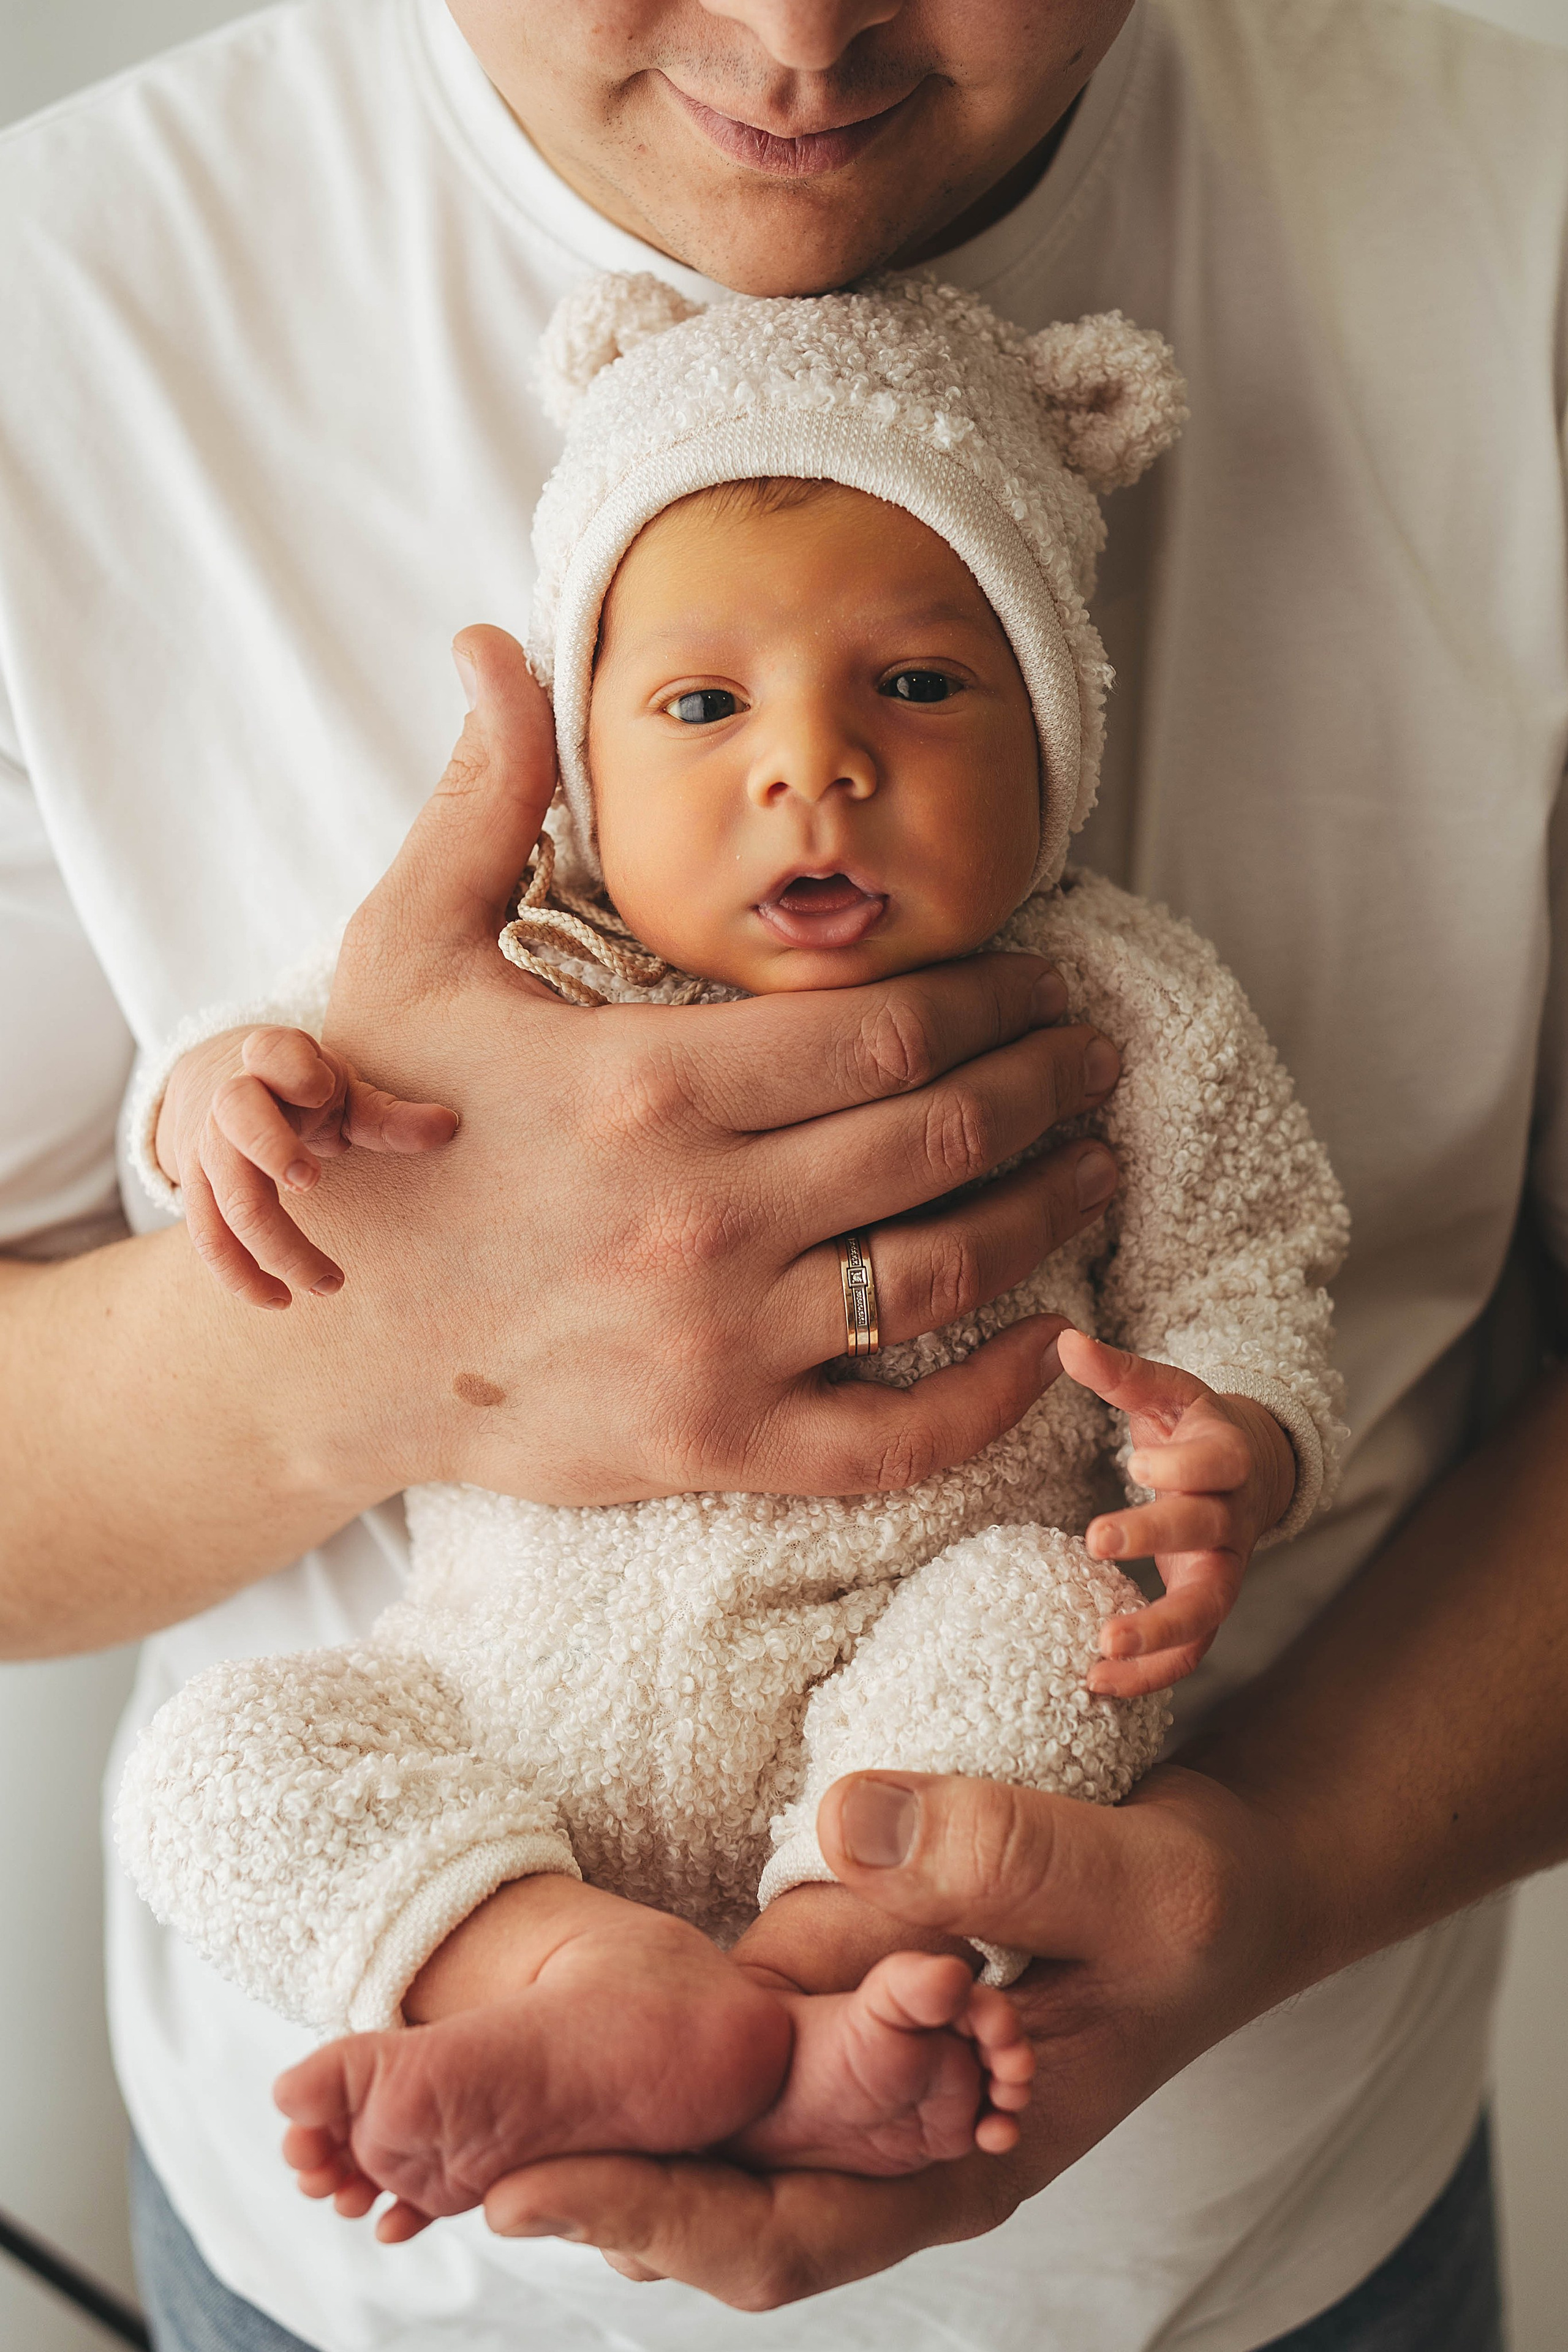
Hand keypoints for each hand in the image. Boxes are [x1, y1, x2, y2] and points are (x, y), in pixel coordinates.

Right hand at [155, 1027, 458, 1307]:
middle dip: (272, 1150)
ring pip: (227, 1198)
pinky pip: (208, 1237)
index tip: (321, 1090)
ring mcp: (207, 1148)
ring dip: (273, 1246)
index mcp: (270, 1059)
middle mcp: (228, 1100)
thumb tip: (449, 1126)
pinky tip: (278, 1299)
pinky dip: (239, 1274)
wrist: (223, 1087)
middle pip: (238, 1123)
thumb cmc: (303, 1090)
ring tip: (328, 1284)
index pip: (271, 1052)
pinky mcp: (196, 1190)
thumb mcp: (345, 1090)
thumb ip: (390, 1114)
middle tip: (313, 1183)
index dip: (292, 1070)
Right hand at [291, 624, 1123, 1504]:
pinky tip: (1052, 1338)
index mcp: (651, 1082)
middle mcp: (704, 1213)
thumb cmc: (373, 1140)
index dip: (995, 998)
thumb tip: (499, 648)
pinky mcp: (715, 1442)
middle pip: (942, 1134)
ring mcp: (716, 1339)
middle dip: (1048, 1087)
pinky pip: (897, 1436)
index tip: (1043, 982)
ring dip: (1049, 1210)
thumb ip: (483, 803)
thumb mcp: (407, 952)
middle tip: (1095, 1058)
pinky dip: (993, 1392)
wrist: (319, 1341)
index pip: (887, 1025)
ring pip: (946, 1270)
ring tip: (1097, 1164)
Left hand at [479, 1767, 1308, 2304]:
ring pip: (717, 2140)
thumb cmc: (1198, 1907)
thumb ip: (1000, 1855)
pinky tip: (565, 2042)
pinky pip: (745, 2059)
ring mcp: (875, 2086)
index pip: (789, 2230)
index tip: (523, 2195)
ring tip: (448, 2120)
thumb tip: (846, 1819)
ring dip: (601, 2135)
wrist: (1236, 1890)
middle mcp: (901, 2147)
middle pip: (719, 2205)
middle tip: (426, 2166)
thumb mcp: (1129, 1878)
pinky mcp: (860, 2018)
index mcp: (962, 2167)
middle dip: (584, 2190)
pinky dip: (660, 2063)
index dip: (657, 2218)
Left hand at [1056, 1333, 1297, 1695]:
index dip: (1185, 1464)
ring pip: (1208, 1610)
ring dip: (1159, 1631)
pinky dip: (1152, 1673)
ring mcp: (1224, 1569)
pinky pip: (1190, 1651)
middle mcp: (1232, 1519)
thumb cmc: (1195, 1428)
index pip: (1220, 1462)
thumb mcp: (1166, 1392)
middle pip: (1208, 1532)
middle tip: (1096, 1538)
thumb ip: (1120, 1373)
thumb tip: (1066, 1339)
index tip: (1137, 1462)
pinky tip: (1096, 1682)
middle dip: (1156, 1535)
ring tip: (1103, 1647)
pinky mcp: (1206, 1606)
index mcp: (1228, 1457)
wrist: (1252, 1473)